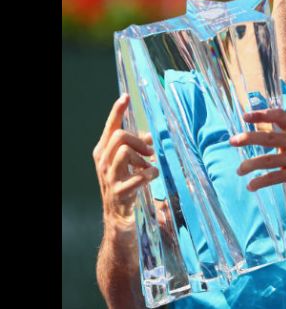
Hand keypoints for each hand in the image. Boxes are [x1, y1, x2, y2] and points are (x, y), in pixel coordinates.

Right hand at [92, 94, 158, 230]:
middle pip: (120, 136)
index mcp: (103, 153)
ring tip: (148, 167)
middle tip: (150, 153)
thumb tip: (148, 135)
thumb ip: (137, 148)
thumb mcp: (130, 164)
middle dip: (139, 140)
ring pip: (123, 151)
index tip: (125, 97)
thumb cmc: (125, 187)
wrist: (118, 220)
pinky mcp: (120, 192)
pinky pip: (136, 176)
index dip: (117, 111)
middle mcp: (102, 163)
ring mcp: (109, 178)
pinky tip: (152, 177)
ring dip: (142, 157)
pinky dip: (149, 174)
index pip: (110, 127)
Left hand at [229, 109, 285, 204]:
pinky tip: (251, 185)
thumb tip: (249, 128)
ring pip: (268, 160)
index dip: (261, 115)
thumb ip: (277, 134)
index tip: (244, 117)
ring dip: (250, 165)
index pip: (279, 116)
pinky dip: (259, 182)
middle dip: (249, 138)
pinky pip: (273, 177)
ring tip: (239, 170)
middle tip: (232, 141)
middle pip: (270, 137)